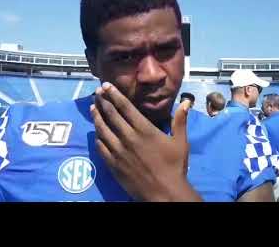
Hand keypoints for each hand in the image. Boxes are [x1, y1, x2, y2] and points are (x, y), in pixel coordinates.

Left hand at [91, 82, 201, 201]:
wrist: (164, 192)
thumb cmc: (174, 166)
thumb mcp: (180, 142)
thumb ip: (180, 120)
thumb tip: (186, 102)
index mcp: (144, 129)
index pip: (125, 107)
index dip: (114, 95)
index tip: (106, 86)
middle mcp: (129, 137)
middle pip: (111, 115)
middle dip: (103, 101)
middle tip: (97, 92)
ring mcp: (118, 151)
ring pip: (103, 130)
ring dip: (97, 117)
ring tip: (93, 108)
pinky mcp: (113, 164)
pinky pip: (101, 147)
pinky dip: (97, 137)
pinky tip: (96, 132)